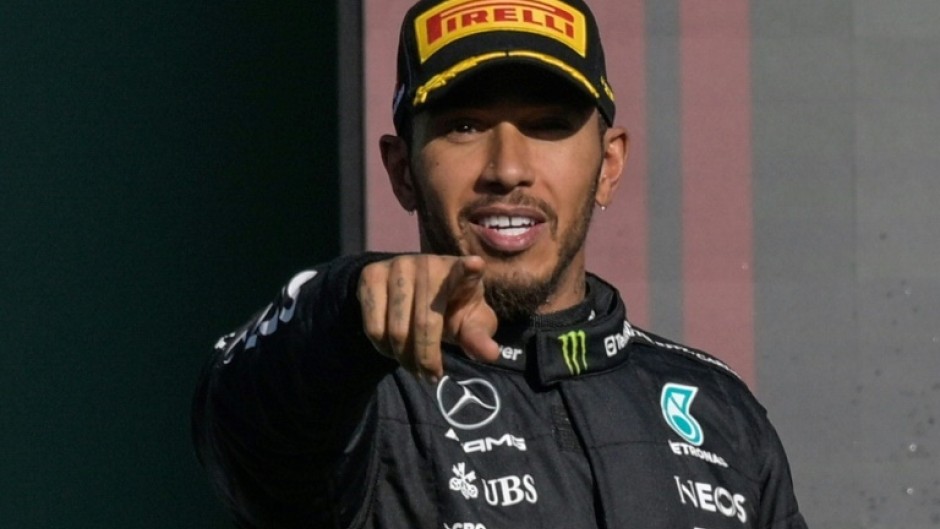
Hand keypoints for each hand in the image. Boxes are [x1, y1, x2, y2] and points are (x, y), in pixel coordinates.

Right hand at [358, 255, 499, 380]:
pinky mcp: (371, 275)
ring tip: (413, 366)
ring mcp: (397, 266)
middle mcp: (427, 264)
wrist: (406, 290)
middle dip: (427, 358)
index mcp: (459, 272)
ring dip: (404, 358)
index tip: (475, 265)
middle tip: (431, 377)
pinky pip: (373, 327)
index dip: (469, 270)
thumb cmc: (447, 308)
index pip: (465, 270)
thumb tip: (491, 355)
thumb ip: (477, 338)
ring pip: (396, 330)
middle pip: (425, 323)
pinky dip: (383, 348)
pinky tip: (393, 349)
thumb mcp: (467, 322)